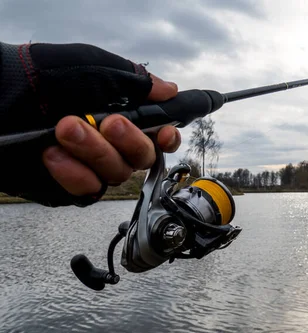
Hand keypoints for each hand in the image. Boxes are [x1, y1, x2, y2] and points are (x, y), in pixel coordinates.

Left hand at [42, 74, 181, 196]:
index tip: (165, 134)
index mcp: (121, 115)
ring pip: (116, 175)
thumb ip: (134, 81)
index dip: (167, 138)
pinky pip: (86, 191)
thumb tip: (168, 88)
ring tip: (66, 128)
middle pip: (142, 159)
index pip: (158, 136)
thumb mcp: (94, 66)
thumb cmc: (39, 74)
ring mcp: (88, 166)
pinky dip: (72, 173)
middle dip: (129, 141)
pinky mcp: (66, 185)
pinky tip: (53, 154)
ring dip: (95, 152)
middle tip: (109, 123)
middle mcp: (109, 143)